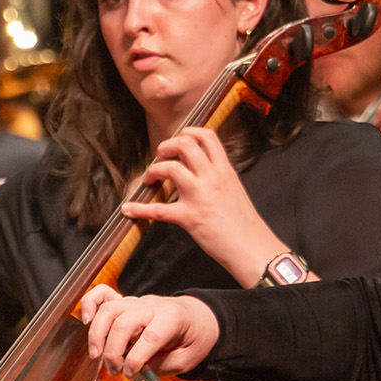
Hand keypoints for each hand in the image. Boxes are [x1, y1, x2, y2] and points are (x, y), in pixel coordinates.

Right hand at [79, 286, 219, 375]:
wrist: (197, 316)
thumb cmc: (193, 337)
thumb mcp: (186, 359)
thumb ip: (160, 366)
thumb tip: (135, 372)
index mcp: (172, 318)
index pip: (150, 336)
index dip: (136, 358)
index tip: (130, 374)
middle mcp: (151, 306)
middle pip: (124, 323)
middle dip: (114, 351)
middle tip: (114, 371)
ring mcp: (136, 302)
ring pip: (109, 310)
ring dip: (97, 334)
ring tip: (97, 356)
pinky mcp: (125, 302)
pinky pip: (103, 294)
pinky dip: (90, 304)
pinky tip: (86, 320)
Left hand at [119, 127, 290, 286]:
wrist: (252, 247)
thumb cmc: (244, 223)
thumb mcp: (234, 189)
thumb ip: (217, 176)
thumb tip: (198, 168)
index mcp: (224, 170)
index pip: (206, 136)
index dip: (188, 133)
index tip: (178, 142)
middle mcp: (212, 178)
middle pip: (185, 144)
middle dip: (167, 147)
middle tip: (161, 158)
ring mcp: (200, 196)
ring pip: (170, 168)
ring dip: (154, 170)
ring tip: (151, 179)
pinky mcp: (190, 217)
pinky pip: (159, 210)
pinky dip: (139, 209)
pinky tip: (129, 209)